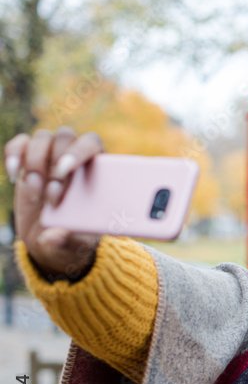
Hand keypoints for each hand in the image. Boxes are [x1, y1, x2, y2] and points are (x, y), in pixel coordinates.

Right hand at [5, 128, 102, 278]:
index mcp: (99, 170)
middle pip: (65, 137)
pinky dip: (13, 155)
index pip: (92, 144)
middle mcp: (76, 157)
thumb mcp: (76, 246)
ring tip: (36, 195)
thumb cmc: (74, 239)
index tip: (65, 170)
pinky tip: (14, 176)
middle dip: (54, 164)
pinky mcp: (28, 161)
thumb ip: (68, 241)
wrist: (52, 239)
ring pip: (42, 138)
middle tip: (52, 196)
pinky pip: (18, 144)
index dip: (78, 151)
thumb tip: (54, 237)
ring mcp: (51, 156)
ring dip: (34, 163)